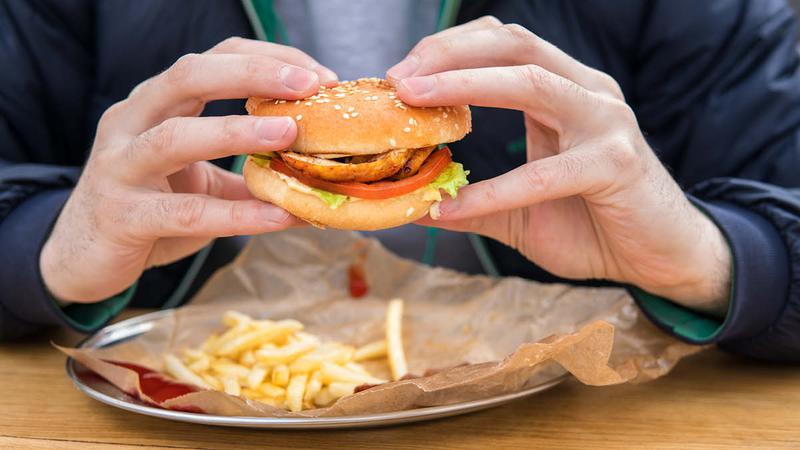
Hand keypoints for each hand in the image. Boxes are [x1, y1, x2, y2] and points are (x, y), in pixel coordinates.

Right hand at [41, 38, 337, 302]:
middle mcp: (133, 121)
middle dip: (253, 74)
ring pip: (176, 137)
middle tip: (309, 86)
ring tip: (289, 134)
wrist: (82, 256)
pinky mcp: (122, 215)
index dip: (268, 59)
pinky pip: (185, 212)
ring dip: (237, 132)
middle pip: (189, 76)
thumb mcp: (202, 181)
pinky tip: (278, 218)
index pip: (214, 59)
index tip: (320, 77)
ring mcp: (121, 166)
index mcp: (156, 103)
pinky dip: (235, 215)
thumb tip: (318, 179)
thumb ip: (249, 173)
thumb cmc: (149, 208)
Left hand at [389, 18, 730, 315]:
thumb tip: (418, 205)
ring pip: (531, 82)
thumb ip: (476, 200)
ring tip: (414, 100)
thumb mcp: (522, 209)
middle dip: (448, 54)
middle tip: (397, 80)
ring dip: (464, 85)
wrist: (661, 257)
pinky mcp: (616, 164)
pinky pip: (544, 173)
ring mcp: (606, 122)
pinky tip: (453, 208)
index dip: (450, 49)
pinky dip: (493, 190)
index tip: (401, 75)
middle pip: (513, 44)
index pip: (503, 44)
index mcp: (565, 91)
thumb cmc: (593, 225)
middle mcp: (587, 92)